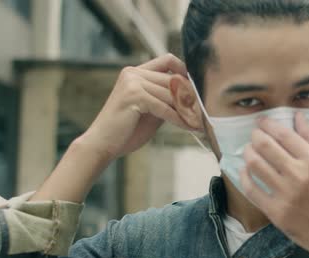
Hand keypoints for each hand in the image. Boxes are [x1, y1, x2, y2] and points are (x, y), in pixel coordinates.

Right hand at [31, 54, 194, 202]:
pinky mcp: (133, 96)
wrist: (102, 145)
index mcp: (135, 72)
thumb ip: (166, 99)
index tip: (198, 88)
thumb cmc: (127, 130)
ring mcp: (132, 83)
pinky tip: (189, 127)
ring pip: (171, 94)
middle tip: (206, 112)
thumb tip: (193, 96)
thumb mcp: (152, 110)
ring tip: (200, 121)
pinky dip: (179, 119)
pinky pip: (165, 107)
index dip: (185, 71)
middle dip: (191, 97)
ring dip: (188, 110)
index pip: (168, 60)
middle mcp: (133, 73)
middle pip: (174, 80)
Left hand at [240, 112, 308, 257]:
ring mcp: (287, 195)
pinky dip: (245, 177)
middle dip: (255, 135)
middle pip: (265, 146)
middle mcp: (301, 176)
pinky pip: (252, 190)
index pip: (284, 134)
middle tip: (254, 134)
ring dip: (248, 153)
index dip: (269, 124)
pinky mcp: (277, 213)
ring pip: (255, 165)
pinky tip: (247, 171)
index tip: (262, 121)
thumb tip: (297, 117)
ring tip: (249, 150)